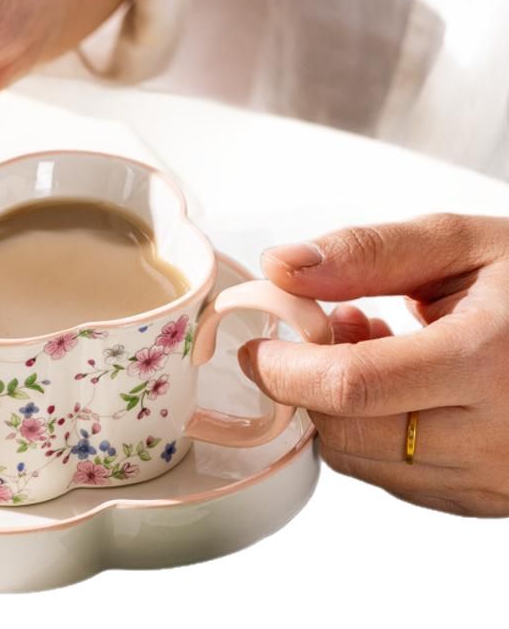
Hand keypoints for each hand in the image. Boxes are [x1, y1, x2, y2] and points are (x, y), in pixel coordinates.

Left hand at [240, 213, 508, 516]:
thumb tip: (281, 267)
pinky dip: (373, 434)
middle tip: (326, 327)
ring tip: (376, 343)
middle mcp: (498, 438)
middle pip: (348, 433)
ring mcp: (495, 479)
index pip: (352, 386)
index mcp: (489, 361)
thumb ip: (366, 253)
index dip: (285, 368)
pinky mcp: (489, 498)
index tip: (258, 345)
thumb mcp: (462, 244)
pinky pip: (395, 479)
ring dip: (340, 408)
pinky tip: (403, 385)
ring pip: (363, 462)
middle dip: (308, 384)